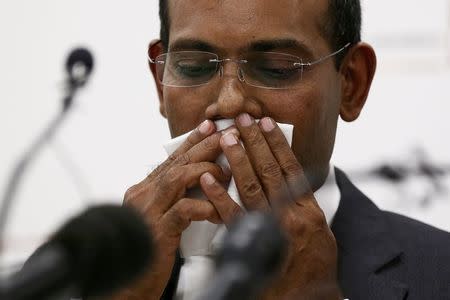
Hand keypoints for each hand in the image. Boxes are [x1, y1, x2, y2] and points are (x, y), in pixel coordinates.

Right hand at [110, 120, 230, 299]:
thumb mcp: (160, 219)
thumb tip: (201, 185)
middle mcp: (143, 196)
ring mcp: (148, 212)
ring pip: (177, 179)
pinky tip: (215, 210)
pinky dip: (203, 206)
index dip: (192, 141)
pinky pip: (183, 210)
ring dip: (205, 171)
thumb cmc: (147, 252)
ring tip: (225, 173)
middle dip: (204, 146)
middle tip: (226, 135)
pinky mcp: (156, 231)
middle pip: (177, 163)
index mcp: (144, 191)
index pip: (171, 160)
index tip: (209, 126)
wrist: (126, 285)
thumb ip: (174, 200)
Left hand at [199, 114, 341, 299]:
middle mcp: (290, 215)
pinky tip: (209, 178)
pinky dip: (219, 195)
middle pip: (269, 170)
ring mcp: (269, 228)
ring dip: (237, 160)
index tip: (265, 123)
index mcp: (308, 210)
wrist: (305, 297)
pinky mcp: (249, 243)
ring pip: (251, 186)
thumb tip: (293, 178)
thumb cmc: (314, 267)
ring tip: (226, 137)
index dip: (277, 143)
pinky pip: (231, 216)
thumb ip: (305, 205)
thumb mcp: (321, 232)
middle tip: (242, 120)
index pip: (290, 168)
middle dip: (254, 143)